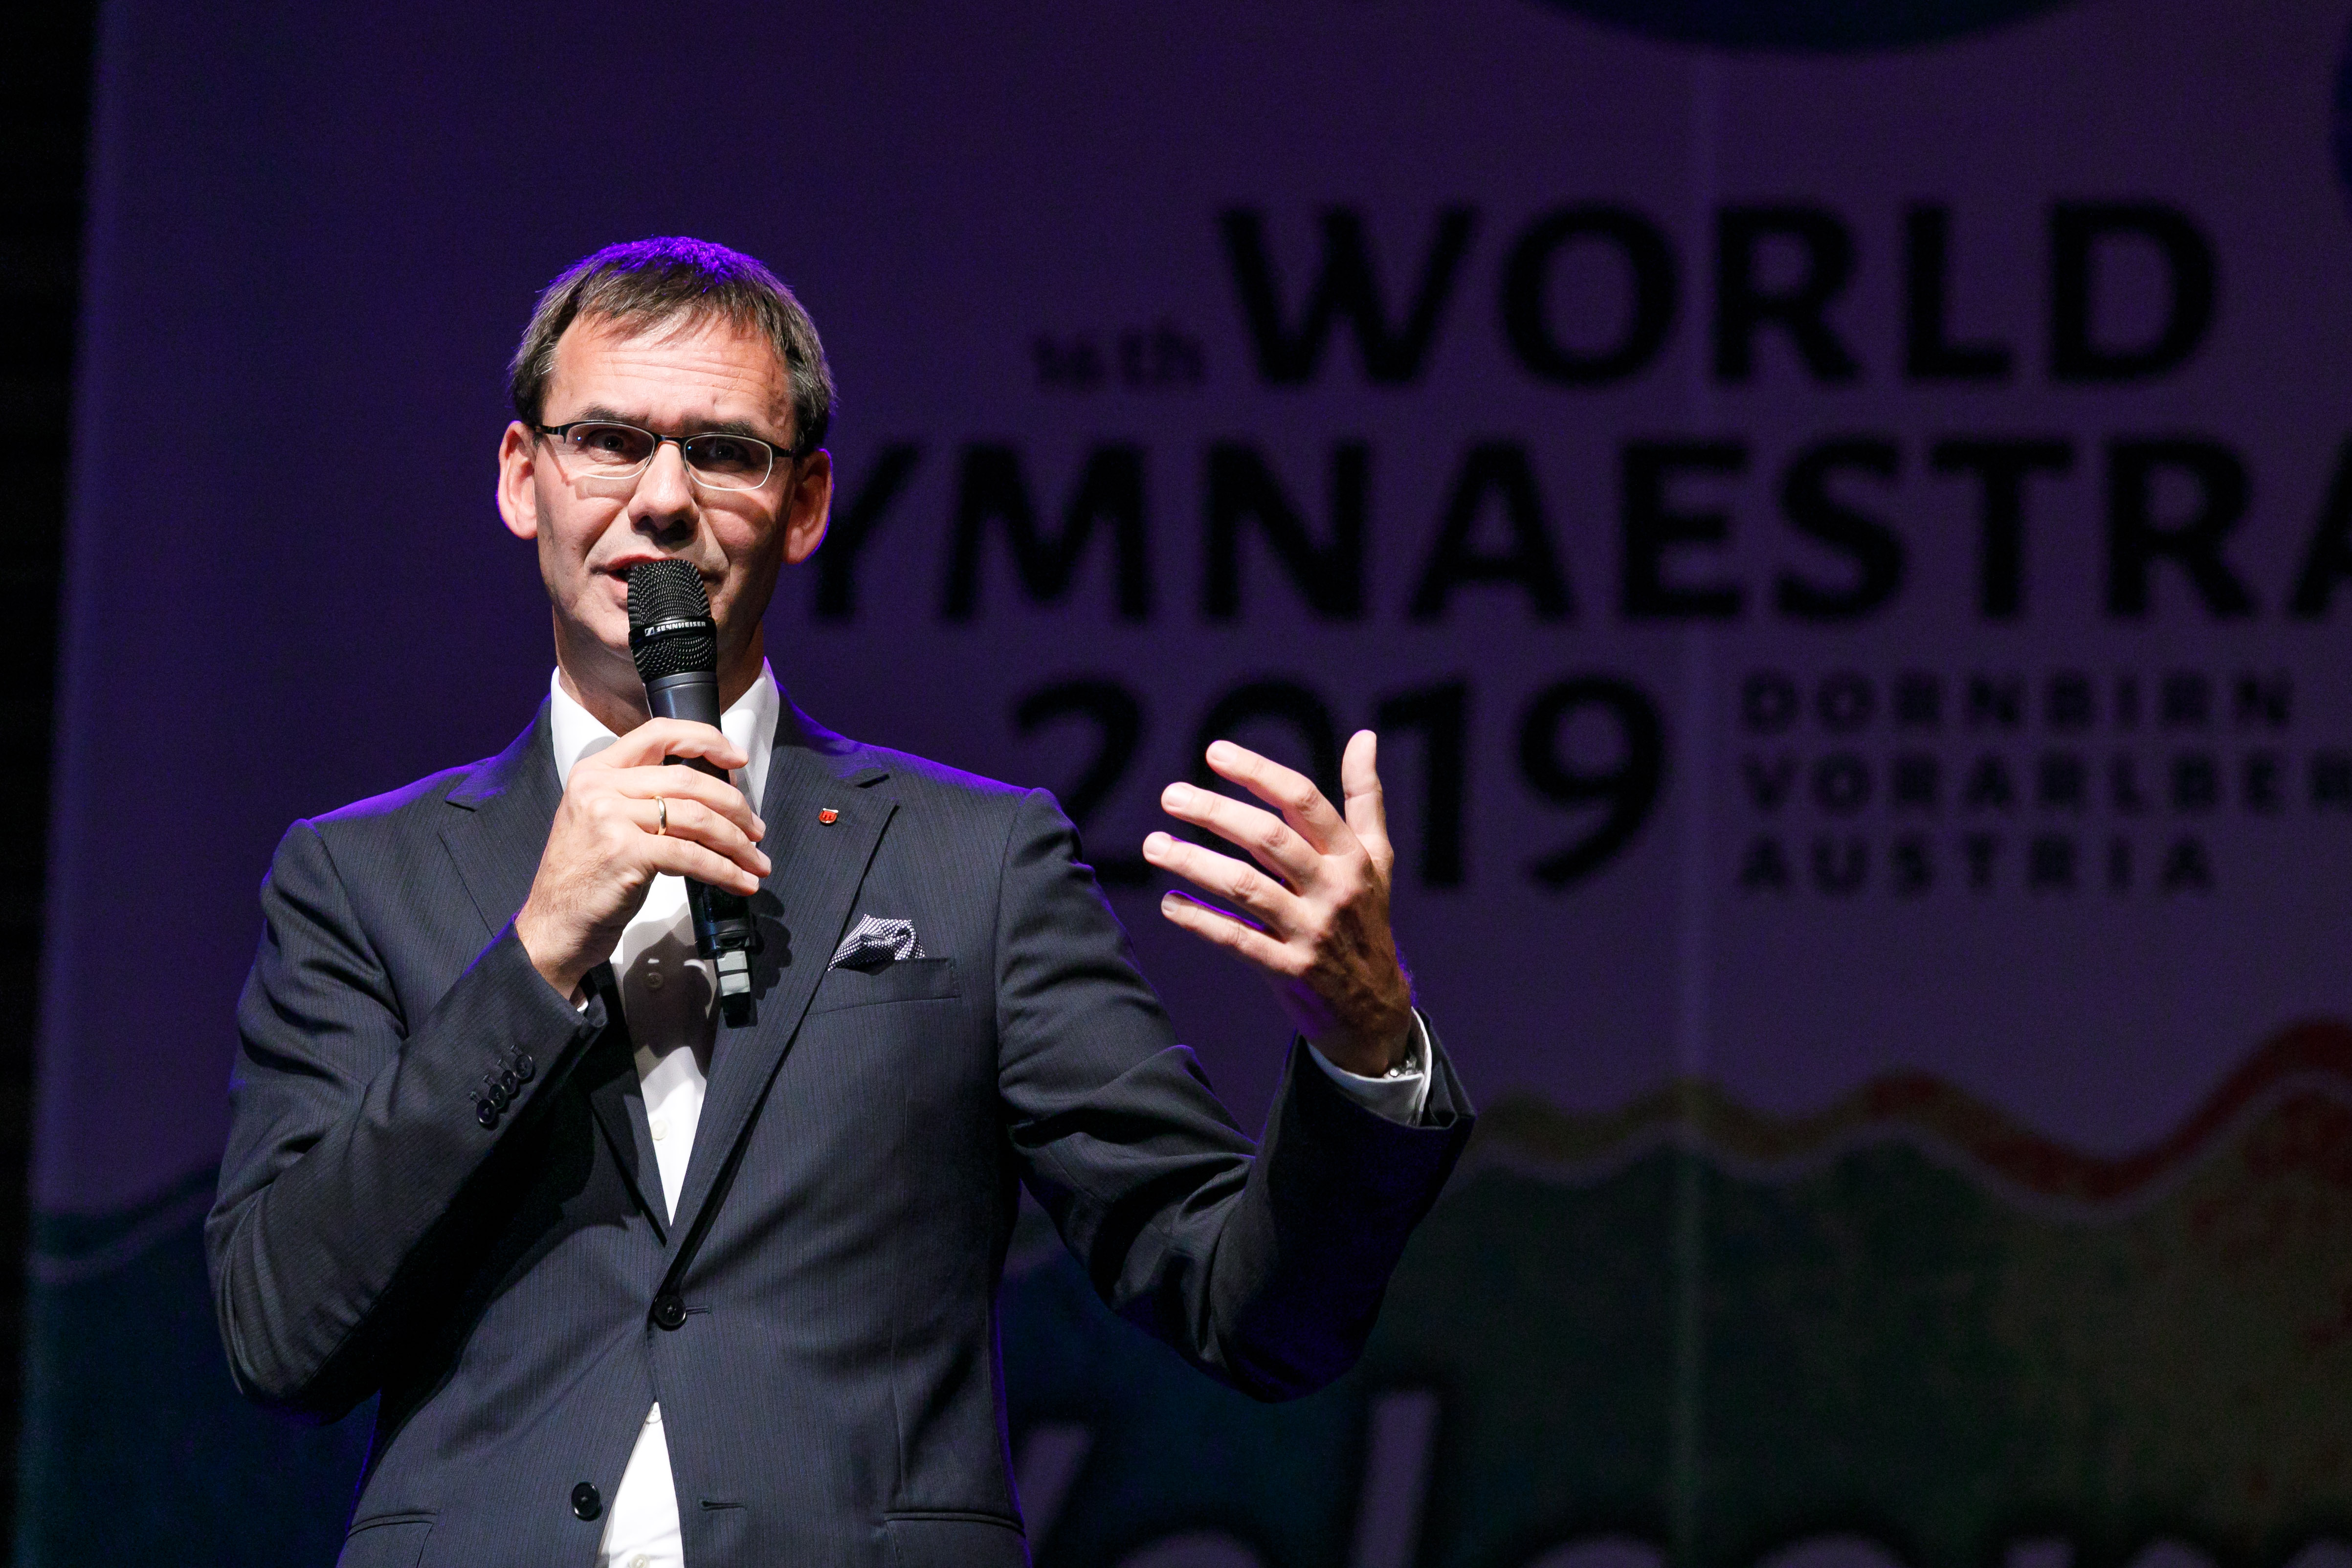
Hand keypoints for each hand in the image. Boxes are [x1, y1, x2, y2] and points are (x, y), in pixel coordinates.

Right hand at [514, 719, 770, 997]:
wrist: (553, 925)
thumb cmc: (586, 878)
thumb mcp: (604, 822)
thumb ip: (643, 798)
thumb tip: (711, 797)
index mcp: (596, 771)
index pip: (659, 734)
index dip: (706, 740)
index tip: (737, 759)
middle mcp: (599, 787)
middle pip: (689, 780)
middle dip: (735, 806)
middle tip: (755, 829)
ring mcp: (610, 818)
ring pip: (697, 818)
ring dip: (737, 843)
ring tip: (755, 860)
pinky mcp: (624, 853)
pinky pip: (691, 856)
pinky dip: (724, 871)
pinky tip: (739, 882)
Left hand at [1143, 731, 1414, 1076]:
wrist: (1375, 1006)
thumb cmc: (1367, 917)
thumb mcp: (1377, 858)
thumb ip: (1365, 797)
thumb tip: (1363, 736)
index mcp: (1351, 855)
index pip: (1303, 801)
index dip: (1258, 773)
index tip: (1214, 752)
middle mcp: (1333, 888)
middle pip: (1269, 839)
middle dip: (1216, 812)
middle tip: (1170, 795)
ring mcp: (1311, 930)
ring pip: (1246, 887)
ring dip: (1194, 862)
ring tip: (1153, 844)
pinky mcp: (1289, 970)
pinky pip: (1237, 940)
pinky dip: (1200, 921)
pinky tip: (1168, 902)